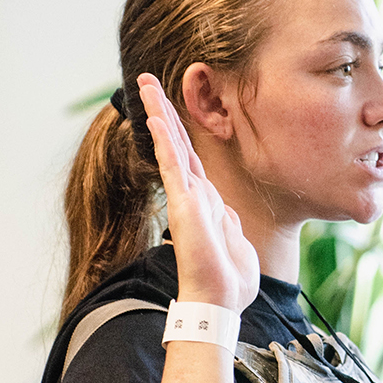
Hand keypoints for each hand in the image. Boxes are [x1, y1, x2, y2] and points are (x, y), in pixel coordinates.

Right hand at [137, 73, 259, 312]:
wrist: (220, 301)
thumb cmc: (229, 282)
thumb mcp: (238, 246)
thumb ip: (230, 225)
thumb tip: (229, 215)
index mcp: (207, 203)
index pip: (190, 159)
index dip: (179, 133)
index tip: (167, 109)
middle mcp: (193, 195)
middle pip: (176, 144)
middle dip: (162, 111)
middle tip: (146, 82)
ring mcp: (186, 198)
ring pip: (171, 146)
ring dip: (159, 114)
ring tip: (145, 85)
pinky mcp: (184, 204)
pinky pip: (173, 165)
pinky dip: (165, 140)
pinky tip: (156, 117)